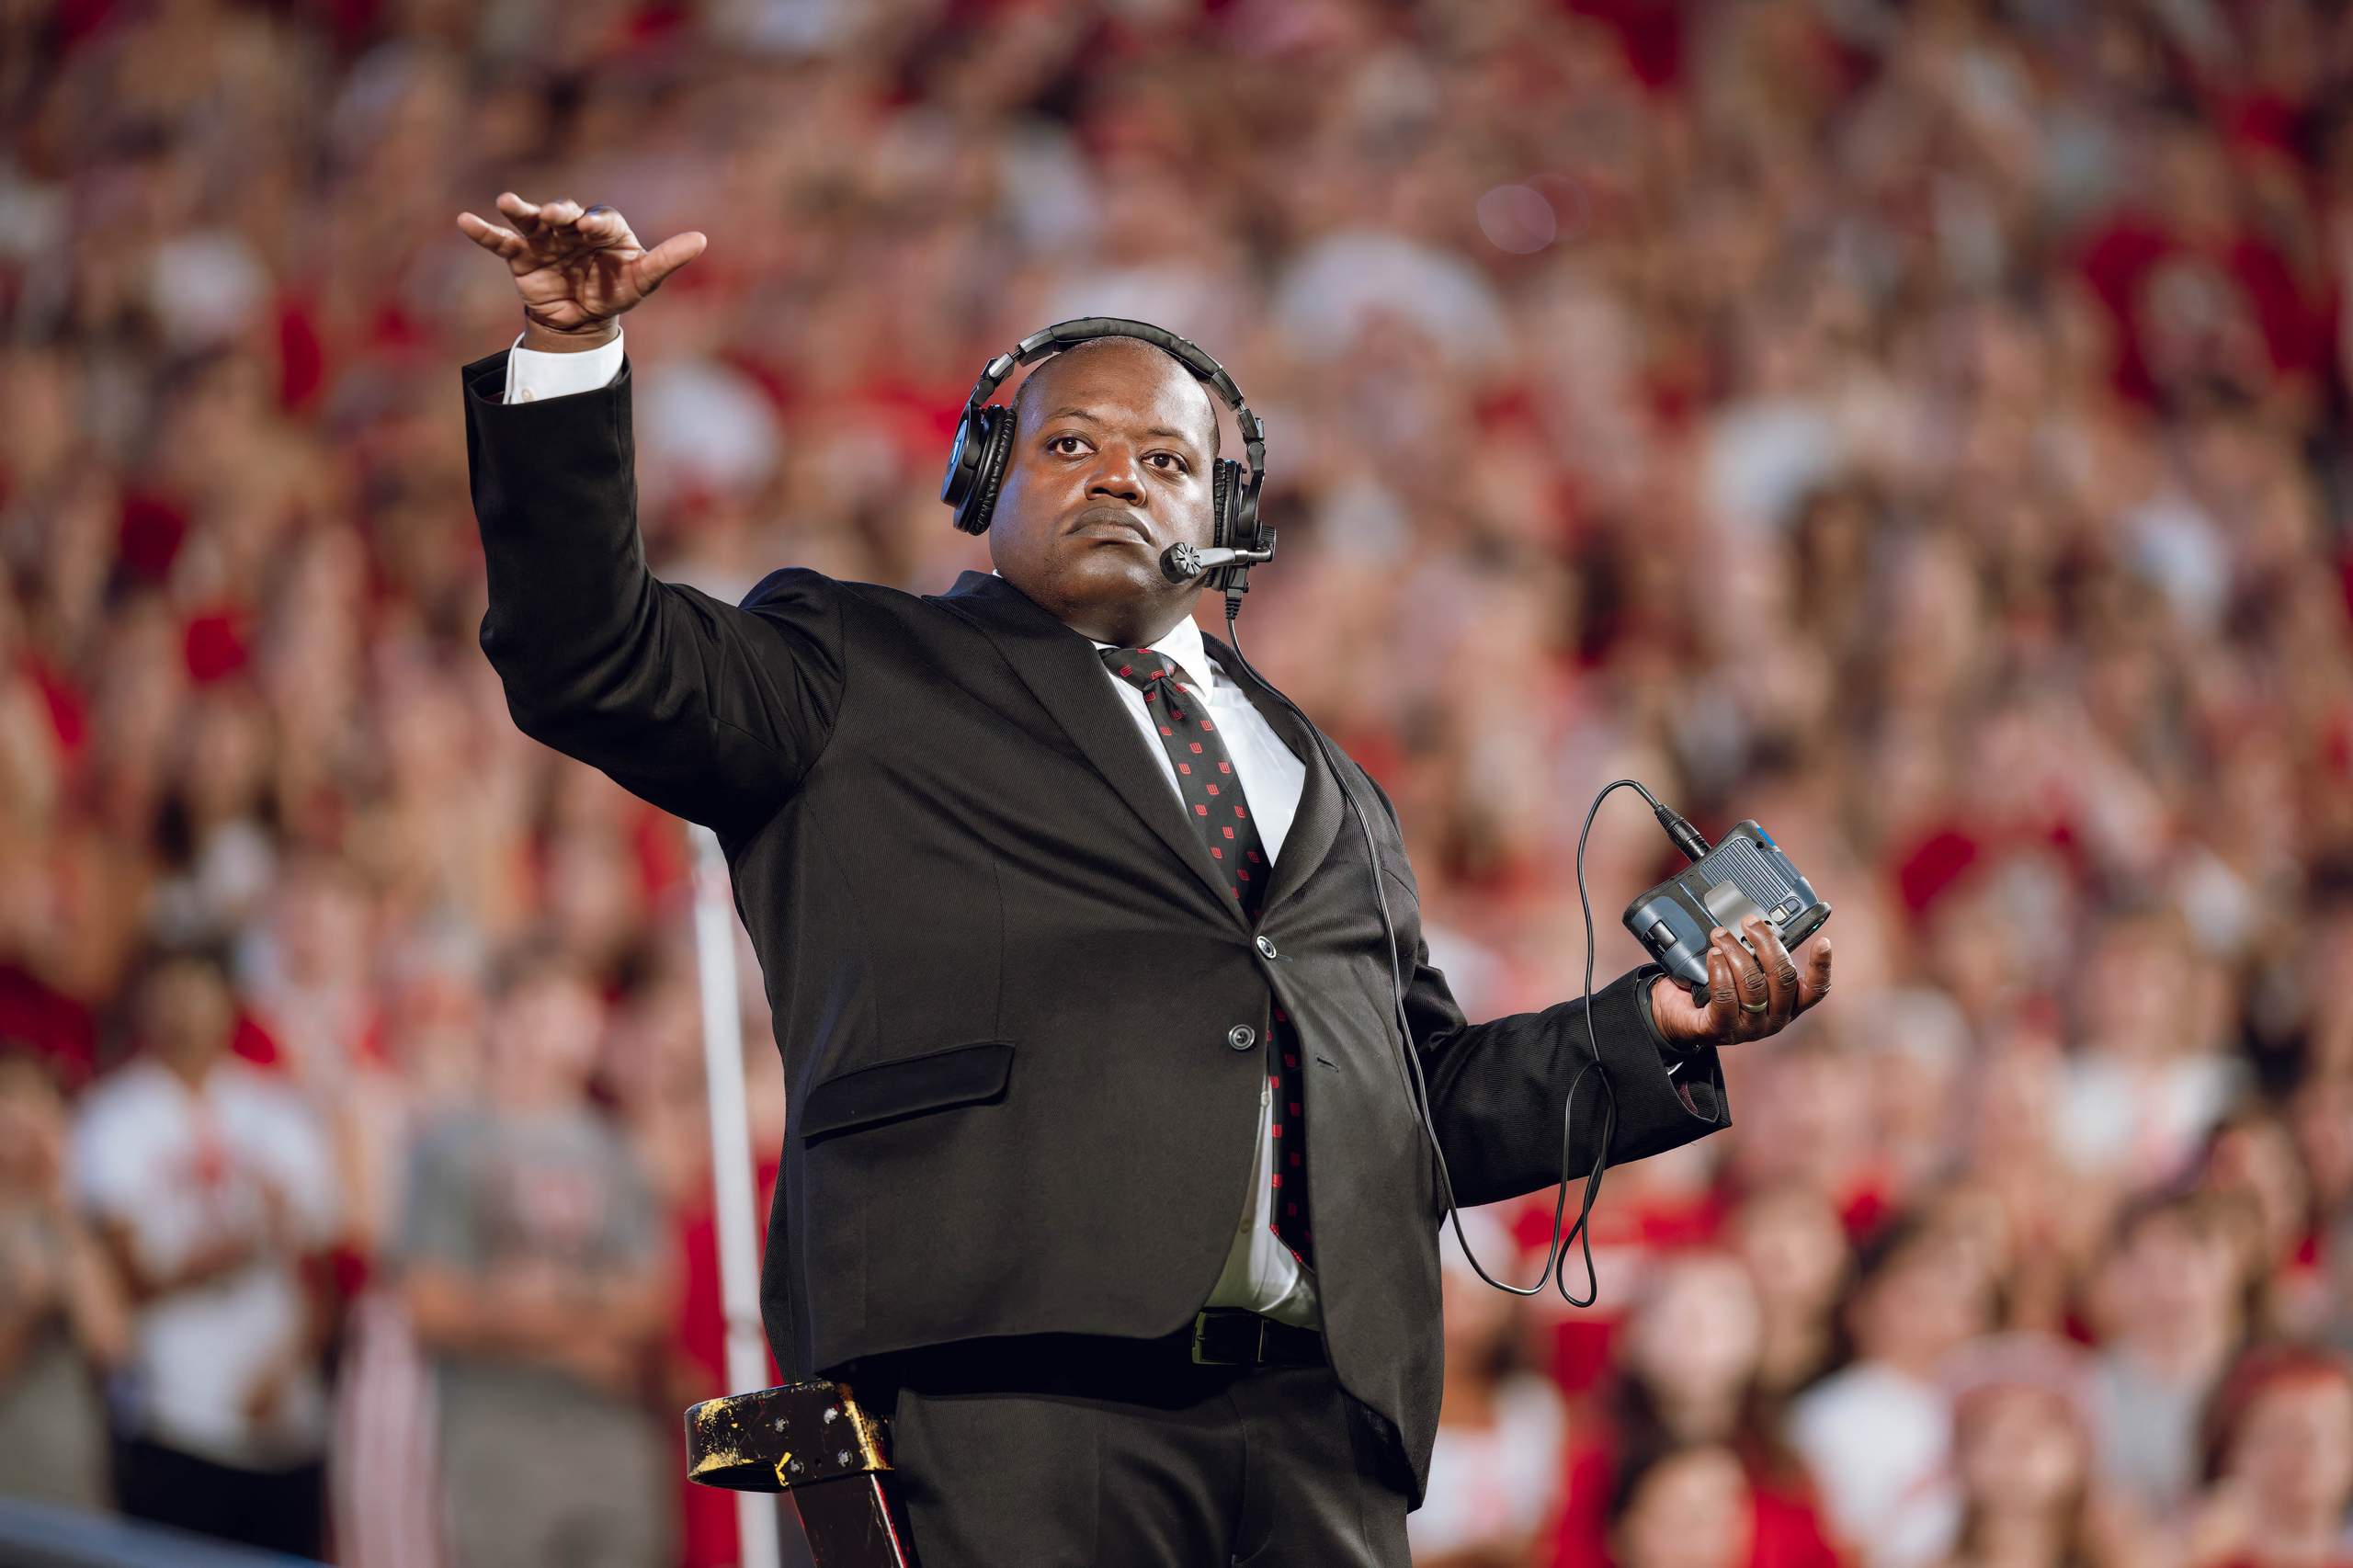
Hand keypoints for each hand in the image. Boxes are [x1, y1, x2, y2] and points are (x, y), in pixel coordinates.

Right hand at [455, 193, 705, 348]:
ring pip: (531, 220)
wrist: (584, 321)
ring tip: (507, 202)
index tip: (589, 228)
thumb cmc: (617, 292)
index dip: (595, 222)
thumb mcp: (643, 280)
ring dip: (521, 210)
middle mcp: (572, 226)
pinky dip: (484, 232)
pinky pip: (500, 242)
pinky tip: (465, 221)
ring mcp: (545, 238)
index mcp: (604, 227)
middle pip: (564, 213)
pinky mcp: (521, 255)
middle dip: (558, 212)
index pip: (601, 219)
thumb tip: (702, 240)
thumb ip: (667, 260)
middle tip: (556, 215)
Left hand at [1648, 915, 1830, 1047]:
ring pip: (1753, 984)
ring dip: (1736, 952)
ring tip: (1720, 935)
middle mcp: (1774, 1018)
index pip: (1815, 990)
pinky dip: (1720, 971)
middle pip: (1783, 978)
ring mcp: (1750, 1028)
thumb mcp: (1742, 970)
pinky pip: (1726, 997)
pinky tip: (1713, 955)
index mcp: (1787, 1003)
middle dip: (1766, 942)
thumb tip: (1755, 922)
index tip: (1823, 942)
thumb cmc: (1713, 988)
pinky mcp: (1723, 1030)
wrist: (1677, 1016)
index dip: (1822, 967)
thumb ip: (1756, 954)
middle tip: (1748, 921)